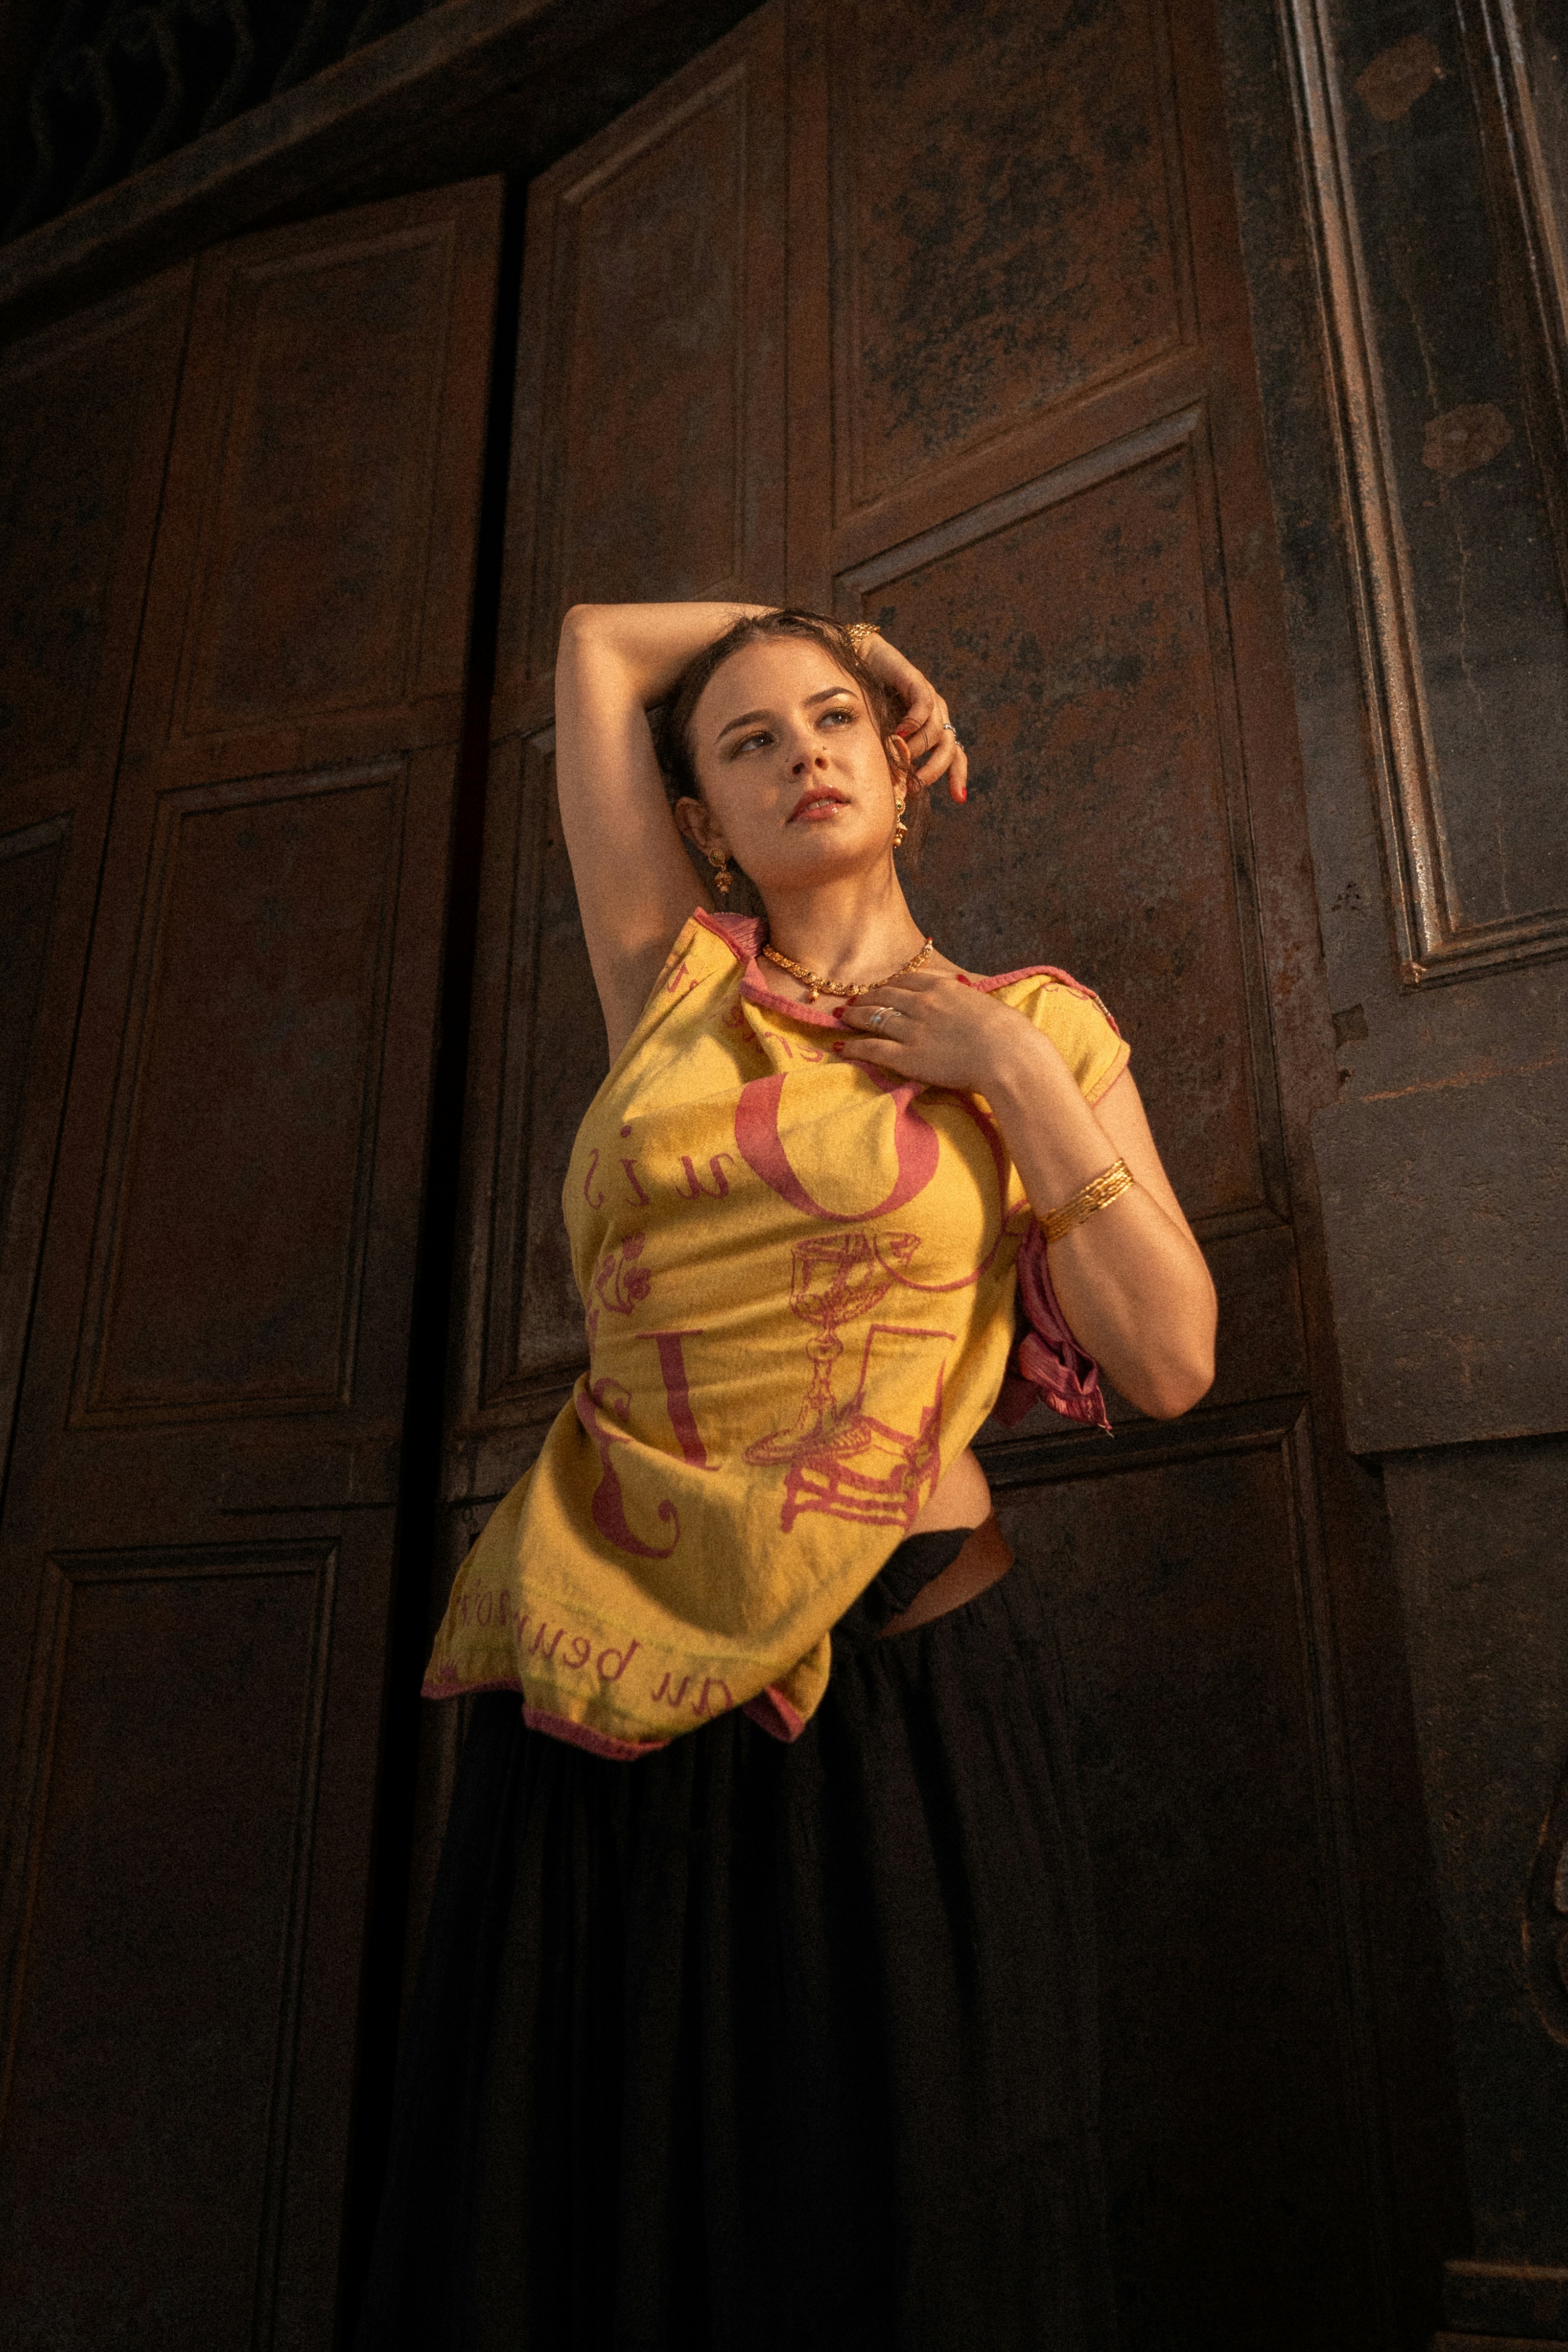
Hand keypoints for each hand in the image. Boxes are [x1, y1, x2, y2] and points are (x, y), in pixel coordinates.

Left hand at [834, 968, 1037, 1093]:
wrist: (1009, 1056)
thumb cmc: (1009, 1033)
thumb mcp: (984, 1004)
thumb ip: (965, 998)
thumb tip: (963, 993)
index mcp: (942, 988)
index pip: (906, 980)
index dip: (889, 984)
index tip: (881, 988)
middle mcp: (922, 1004)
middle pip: (884, 996)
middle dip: (866, 997)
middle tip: (853, 1001)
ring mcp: (912, 1030)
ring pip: (873, 1018)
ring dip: (854, 1016)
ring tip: (843, 1017)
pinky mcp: (907, 1058)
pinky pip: (872, 1048)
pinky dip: (854, 1046)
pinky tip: (842, 1046)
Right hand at [857, 636, 967, 803]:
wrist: (857, 660)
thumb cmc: (866, 702)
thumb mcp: (882, 736)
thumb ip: (892, 757)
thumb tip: (896, 791)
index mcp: (932, 728)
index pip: (954, 755)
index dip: (957, 775)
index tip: (959, 798)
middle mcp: (935, 714)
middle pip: (949, 748)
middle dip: (934, 770)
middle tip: (917, 784)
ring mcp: (928, 697)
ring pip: (936, 730)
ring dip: (916, 749)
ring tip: (898, 755)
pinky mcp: (916, 680)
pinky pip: (924, 705)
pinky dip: (914, 722)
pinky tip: (899, 733)